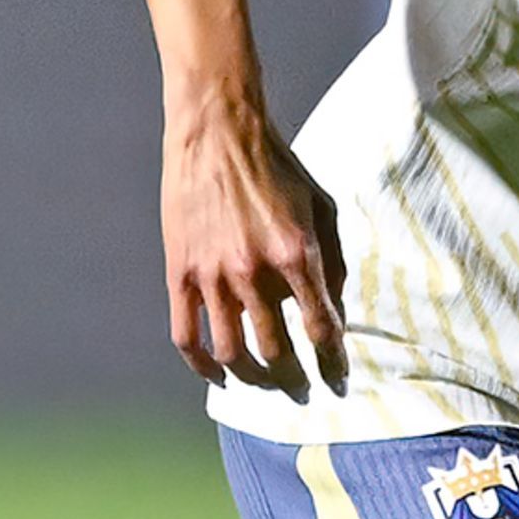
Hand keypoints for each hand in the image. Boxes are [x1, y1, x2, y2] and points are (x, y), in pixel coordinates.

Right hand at [162, 86, 347, 396]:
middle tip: (300, 387)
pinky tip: (216, 373)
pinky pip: (186, 335)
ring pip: (230, 352)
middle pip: (276, 350)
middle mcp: (254, 272)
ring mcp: (212, 275)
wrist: (218, 132)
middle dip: (293, 376)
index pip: (320, 329)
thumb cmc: (276, 166)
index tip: (338, 379)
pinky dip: (201, 364)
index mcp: (296, 255)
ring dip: (250, 376)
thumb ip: (334, 260)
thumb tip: (336, 309)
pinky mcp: (179, 272)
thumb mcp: (322, 207)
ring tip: (262, 381)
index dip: (332, 362)